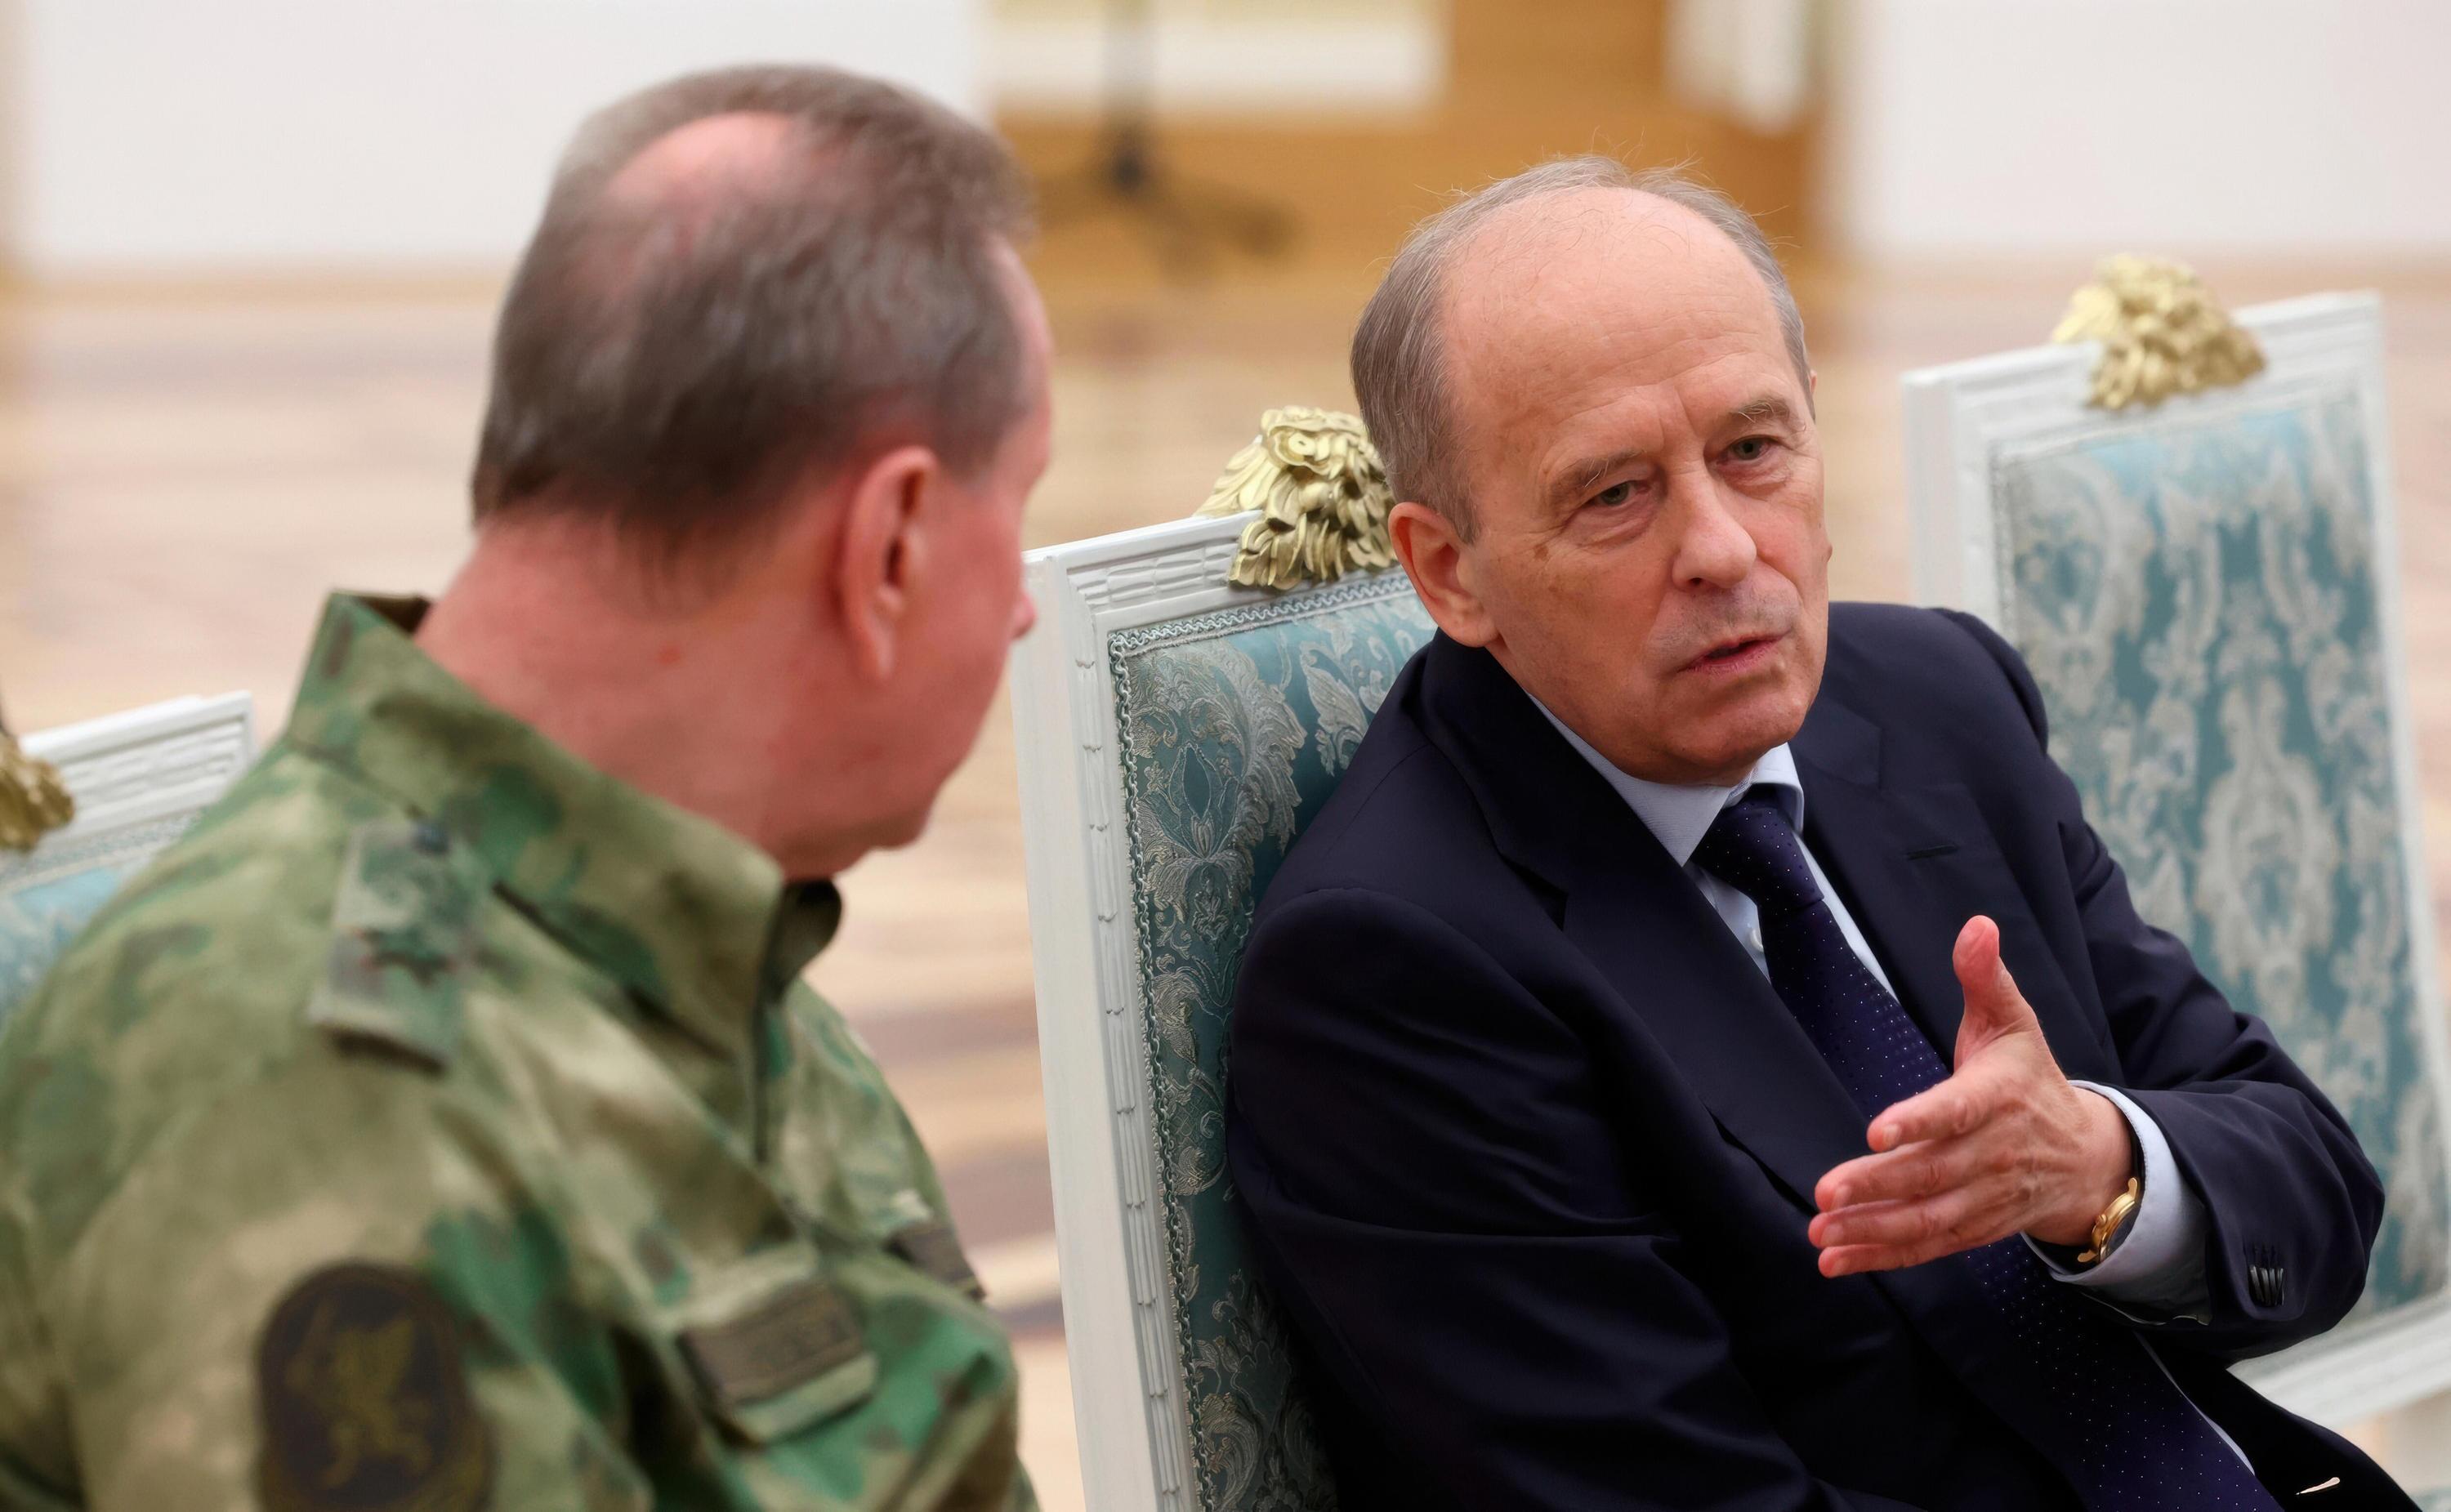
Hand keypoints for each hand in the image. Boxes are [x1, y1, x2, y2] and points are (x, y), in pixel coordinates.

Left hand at [1808, 915, 2131, 1276]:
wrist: (2087, 1156)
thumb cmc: (2031, 1079)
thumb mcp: (2014, 1022)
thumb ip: (1986, 977)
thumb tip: (1977, 924)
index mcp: (1999, 1098)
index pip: (1957, 1111)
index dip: (1919, 1121)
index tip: (1876, 1130)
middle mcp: (1993, 1154)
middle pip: (1933, 1174)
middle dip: (1878, 1185)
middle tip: (1826, 1192)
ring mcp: (1985, 1198)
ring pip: (1928, 1219)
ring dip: (1872, 1230)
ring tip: (1821, 1233)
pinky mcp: (1975, 1229)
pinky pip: (1928, 1247)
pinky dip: (1882, 1258)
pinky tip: (1836, 1260)